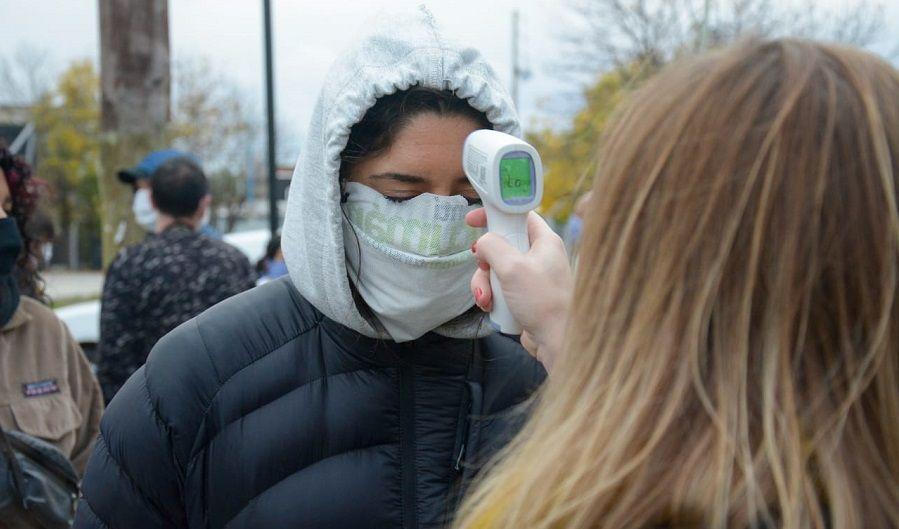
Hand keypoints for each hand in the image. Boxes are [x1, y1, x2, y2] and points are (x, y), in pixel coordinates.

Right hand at [467, 209, 571, 372]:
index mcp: (544, 241)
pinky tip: (491, 308)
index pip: (518, 215)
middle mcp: (539, 256)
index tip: (473, 219)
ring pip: (495, 269)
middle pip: (500, 244)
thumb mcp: (513, 267)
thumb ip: (493, 246)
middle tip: (483, 267)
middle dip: (485, 260)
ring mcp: (530, 277)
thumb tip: (482, 245)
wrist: (558, 341)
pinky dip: (491, 296)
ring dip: (484, 283)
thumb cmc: (542, 302)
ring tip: (486, 299)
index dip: (495, 213)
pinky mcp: (523, 296)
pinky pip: (499, 288)